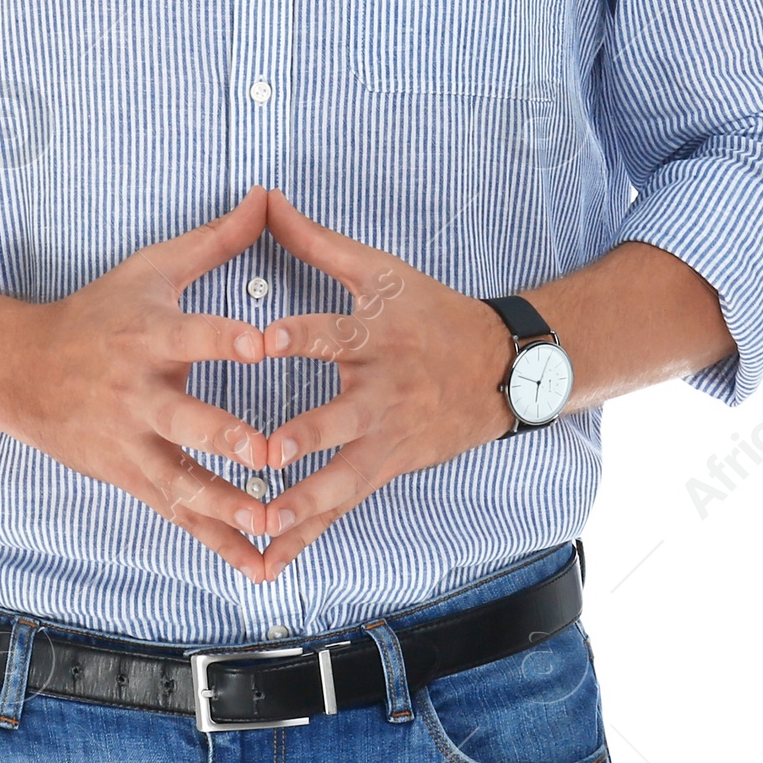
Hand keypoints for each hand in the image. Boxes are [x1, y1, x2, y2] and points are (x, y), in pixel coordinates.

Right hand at [0, 181, 275, 581]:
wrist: (20, 372)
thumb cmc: (100, 312)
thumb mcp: (153, 269)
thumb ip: (217, 239)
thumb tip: (268, 195)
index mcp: (148, 337)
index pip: (190, 336)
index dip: (224, 338)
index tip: (261, 344)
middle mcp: (138, 394)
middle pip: (184, 421)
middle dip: (226, 439)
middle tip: (269, 453)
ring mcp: (132, 444)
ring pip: (182, 482)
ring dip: (226, 506)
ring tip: (271, 524)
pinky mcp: (131, 479)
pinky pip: (179, 516)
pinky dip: (217, 541)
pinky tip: (260, 564)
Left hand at [249, 186, 517, 578]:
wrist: (501, 368)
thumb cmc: (429, 311)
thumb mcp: (379, 272)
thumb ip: (314, 242)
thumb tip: (264, 198)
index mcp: (376, 336)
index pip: (334, 333)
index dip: (299, 335)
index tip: (263, 340)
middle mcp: (382, 392)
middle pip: (339, 418)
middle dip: (302, 438)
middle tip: (264, 453)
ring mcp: (386, 439)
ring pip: (341, 479)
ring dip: (301, 504)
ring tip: (261, 523)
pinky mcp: (386, 470)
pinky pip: (341, 510)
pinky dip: (305, 537)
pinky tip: (265, 564)